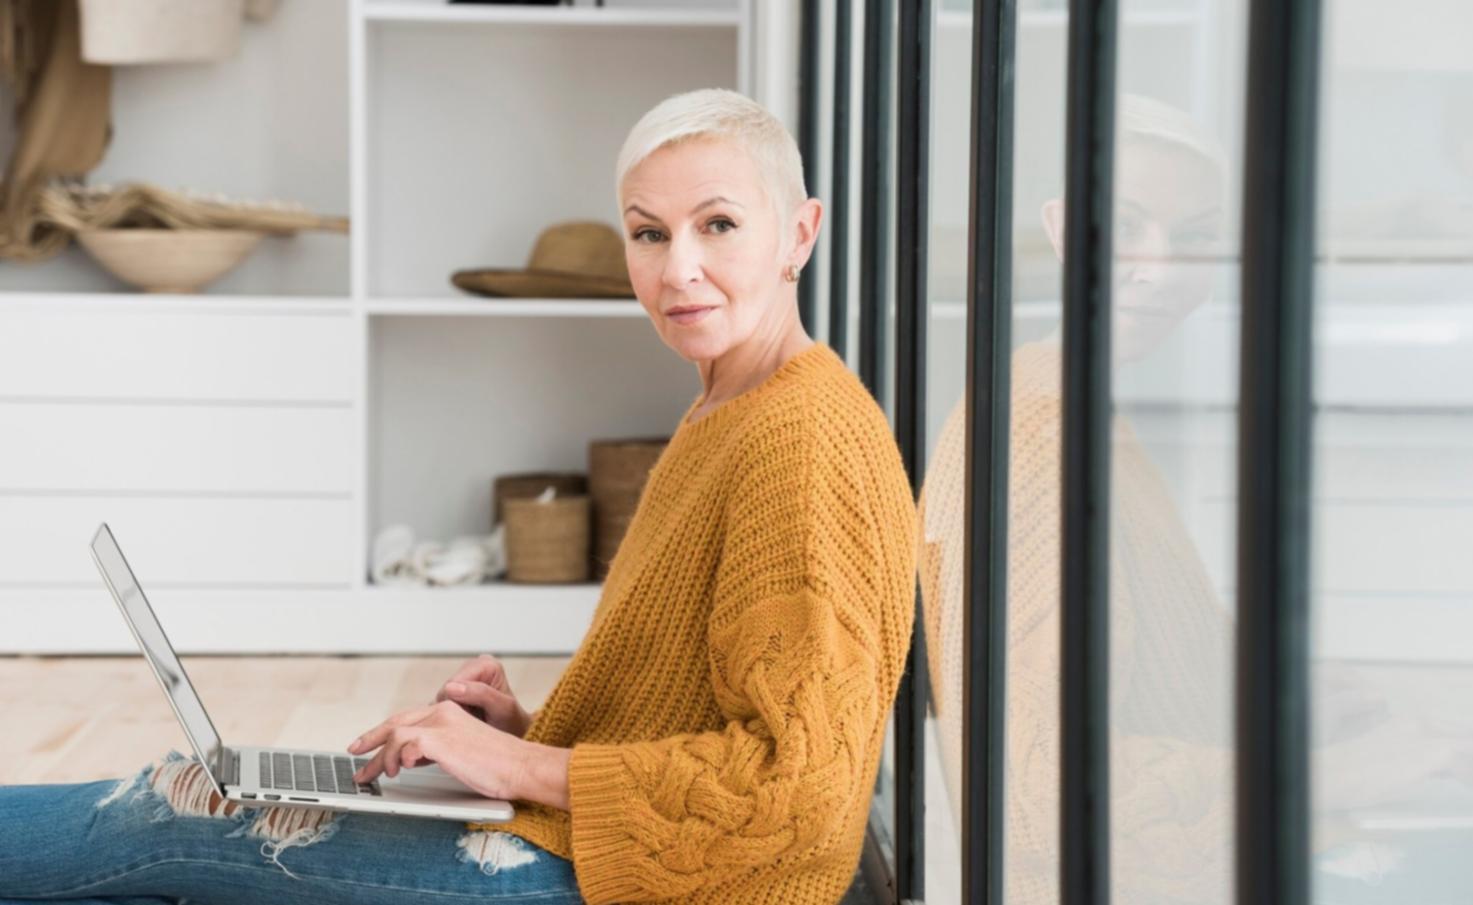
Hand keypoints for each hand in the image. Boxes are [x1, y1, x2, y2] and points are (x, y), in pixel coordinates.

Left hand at [346, 699, 530, 800]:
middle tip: (353, 753)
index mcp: (449, 712)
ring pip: (396, 735)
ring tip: (377, 776)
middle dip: (371, 740)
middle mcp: (443, 712)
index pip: (407, 719)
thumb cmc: (498, 764)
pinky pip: (405, 745)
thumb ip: (436, 749)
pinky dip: (396, 758)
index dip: (384, 733)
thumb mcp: (461, 753)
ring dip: (381, 758)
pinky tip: (398, 770)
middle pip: (395, 722)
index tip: (368, 746)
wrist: (521, 765)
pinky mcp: (441, 739)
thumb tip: (410, 758)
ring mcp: (442, 724)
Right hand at [433, 653, 533, 737]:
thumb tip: (450, 687)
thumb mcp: (504, 709)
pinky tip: (464, 721)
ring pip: (440, 699)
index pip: (453, 683)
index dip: (457, 704)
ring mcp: (462, 679)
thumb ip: (481, 694)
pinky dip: (449, 716)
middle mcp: (471, 667)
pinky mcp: (453, 692)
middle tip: (471, 722)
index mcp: (485, 664)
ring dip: (452, 714)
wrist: (513, 733)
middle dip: (454, 709)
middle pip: (445, 690)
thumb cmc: (512, 721)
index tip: (472, 718)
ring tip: (470, 722)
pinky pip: (440, 705)